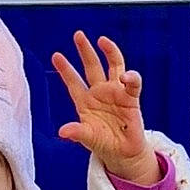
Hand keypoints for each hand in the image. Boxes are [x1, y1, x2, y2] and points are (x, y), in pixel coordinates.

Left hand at [52, 31, 159, 183]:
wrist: (123, 153)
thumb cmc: (104, 144)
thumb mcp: (88, 139)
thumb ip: (77, 133)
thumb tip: (62, 131)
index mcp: (85, 102)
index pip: (73, 82)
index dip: (65, 69)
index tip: (56, 56)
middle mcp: (100, 94)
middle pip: (92, 67)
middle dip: (85, 51)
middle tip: (78, 35)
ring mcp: (116, 93)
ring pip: (113, 66)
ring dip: (109, 52)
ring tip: (102, 40)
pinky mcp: (131, 98)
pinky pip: (132, 84)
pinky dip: (130, 78)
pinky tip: (126, 77)